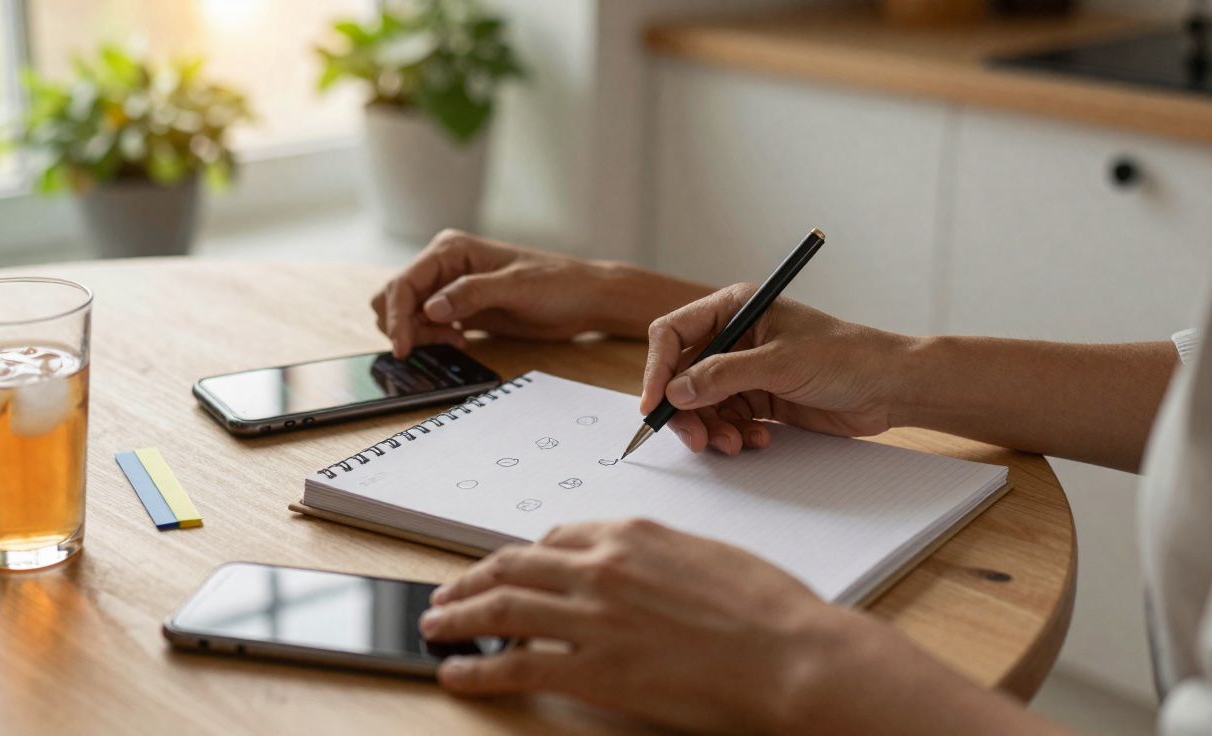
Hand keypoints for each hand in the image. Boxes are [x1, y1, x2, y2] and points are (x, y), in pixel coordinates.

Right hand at [371, 230, 711, 356]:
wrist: (584, 300)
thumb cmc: (557, 284)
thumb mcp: (515, 288)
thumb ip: (471, 295)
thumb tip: (430, 308)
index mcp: (451, 249)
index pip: (404, 282)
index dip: (396, 315)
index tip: (402, 346)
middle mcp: (444, 266)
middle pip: (396, 298)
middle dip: (405, 324)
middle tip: (439, 342)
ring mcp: (450, 289)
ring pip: (408, 315)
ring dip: (420, 334)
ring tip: (457, 340)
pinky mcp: (460, 311)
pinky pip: (427, 327)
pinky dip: (433, 339)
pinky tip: (461, 341)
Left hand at [420, 520, 1063, 735]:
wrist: (790, 652)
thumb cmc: (765, 607)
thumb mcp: (705, 553)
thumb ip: (653, 552)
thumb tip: (626, 561)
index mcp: (631, 533)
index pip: (554, 537)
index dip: (520, 556)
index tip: (505, 568)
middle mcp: (601, 565)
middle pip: (513, 566)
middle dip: (471, 578)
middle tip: (449, 591)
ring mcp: (592, 616)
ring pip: (500, 607)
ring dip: (458, 616)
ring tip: (437, 625)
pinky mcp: (593, 668)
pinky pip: (515, 664)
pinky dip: (476, 668)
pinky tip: (456, 672)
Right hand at [640, 285, 914, 454]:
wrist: (890, 388)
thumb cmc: (845, 358)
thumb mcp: (780, 364)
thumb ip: (723, 376)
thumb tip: (675, 391)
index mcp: (735, 309)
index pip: (673, 334)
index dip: (657, 368)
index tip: (654, 404)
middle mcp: (734, 338)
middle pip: (682, 375)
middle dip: (685, 410)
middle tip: (696, 439)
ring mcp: (745, 371)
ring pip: (701, 404)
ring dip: (712, 429)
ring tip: (736, 444)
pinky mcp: (759, 399)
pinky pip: (726, 420)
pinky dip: (733, 435)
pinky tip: (758, 441)